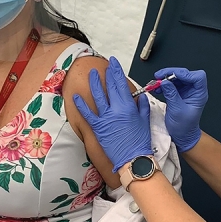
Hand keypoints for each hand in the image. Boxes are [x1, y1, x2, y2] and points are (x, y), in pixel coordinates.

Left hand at [74, 57, 152, 172]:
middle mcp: (115, 109)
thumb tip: (140, 96)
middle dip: (107, 74)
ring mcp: (105, 118)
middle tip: (105, 65)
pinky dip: (81, 104)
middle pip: (110, 87)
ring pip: (98, 96)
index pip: (121, 84)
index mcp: (128, 106)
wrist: (132, 158)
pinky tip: (75, 96)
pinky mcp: (97, 127)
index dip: (117, 72)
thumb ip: (142, 106)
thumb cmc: (140, 141)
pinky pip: (87, 113)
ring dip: (94, 83)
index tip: (114, 63)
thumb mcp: (145, 120)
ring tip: (92, 74)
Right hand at [154, 67, 207, 151]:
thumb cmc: (184, 127)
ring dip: (165, 78)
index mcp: (199, 94)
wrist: (182, 136)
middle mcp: (194, 91)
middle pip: (185, 74)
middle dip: (171, 74)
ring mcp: (186, 91)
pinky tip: (157, 88)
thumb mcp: (177, 110)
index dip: (186, 74)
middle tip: (159, 76)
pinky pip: (171, 84)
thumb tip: (165, 81)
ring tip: (155, 83)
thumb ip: (171, 94)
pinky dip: (163, 84)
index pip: (198, 77)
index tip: (173, 76)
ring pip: (177, 78)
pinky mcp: (178, 93)